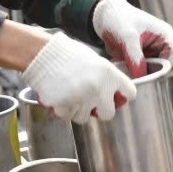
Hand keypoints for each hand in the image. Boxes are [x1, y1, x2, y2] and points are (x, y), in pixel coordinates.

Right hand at [22, 34, 136, 122]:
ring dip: (78, 109)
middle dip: (100, 110)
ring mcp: (82, 99)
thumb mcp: (95, 60)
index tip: (116, 96)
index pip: (130, 93)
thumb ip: (106, 78)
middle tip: (90, 101)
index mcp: (109, 74)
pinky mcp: (65, 106)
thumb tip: (114, 94)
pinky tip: (59, 95)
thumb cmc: (67, 54)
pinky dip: (63, 110)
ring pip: (85, 117)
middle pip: (109, 114)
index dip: (122, 95)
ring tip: (70, 93)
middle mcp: (99, 88)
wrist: (42, 53)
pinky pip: (67, 116)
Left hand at [93, 0, 172, 75]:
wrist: (104, 17)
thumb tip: (141, 77)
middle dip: (154, 73)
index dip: (167, 66)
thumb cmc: (119, 18)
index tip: (153, 72)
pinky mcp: (140, 60)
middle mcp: (160, 46)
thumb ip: (135, 58)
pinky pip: (141, 73)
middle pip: (168, 67)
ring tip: (127, 68)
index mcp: (164, 35)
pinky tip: (122, 67)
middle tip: (138, 74)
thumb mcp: (128, 37)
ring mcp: (150, 54)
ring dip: (142, 75)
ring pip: (154, 73)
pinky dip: (133, 74)